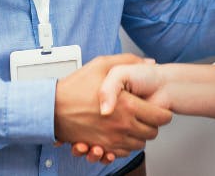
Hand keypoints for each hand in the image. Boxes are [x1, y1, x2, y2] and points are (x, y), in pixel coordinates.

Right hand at [53, 54, 171, 160]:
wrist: (51, 108)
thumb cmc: (75, 87)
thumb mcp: (102, 65)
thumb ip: (129, 61)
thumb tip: (149, 63)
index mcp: (127, 105)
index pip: (161, 117)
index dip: (163, 112)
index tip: (159, 107)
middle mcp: (122, 125)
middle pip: (152, 133)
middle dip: (152, 124)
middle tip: (145, 115)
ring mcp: (112, 139)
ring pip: (139, 144)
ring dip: (139, 135)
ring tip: (133, 123)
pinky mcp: (102, 147)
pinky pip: (123, 152)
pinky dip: (125, 145)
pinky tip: (120, 133)